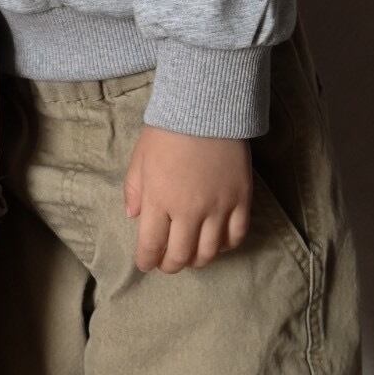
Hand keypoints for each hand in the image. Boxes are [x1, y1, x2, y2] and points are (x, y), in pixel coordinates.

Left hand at [124, 125, 251, 273]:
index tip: (145, 264)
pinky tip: (217, 242)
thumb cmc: (167, 131)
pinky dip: (225, 246)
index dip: (147, 261)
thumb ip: (134, 189)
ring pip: (209, 252)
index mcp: (159, 200)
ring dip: (197, 260)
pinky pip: (236, 236)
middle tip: (167, 263)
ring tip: (191, 256)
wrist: (205, 109)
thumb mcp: (140, 157)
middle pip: (180, 255)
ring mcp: (217, 208)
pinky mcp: (241, 201)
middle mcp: (188, 211)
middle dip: (170, 265)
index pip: (151, 245)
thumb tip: (132, 216)